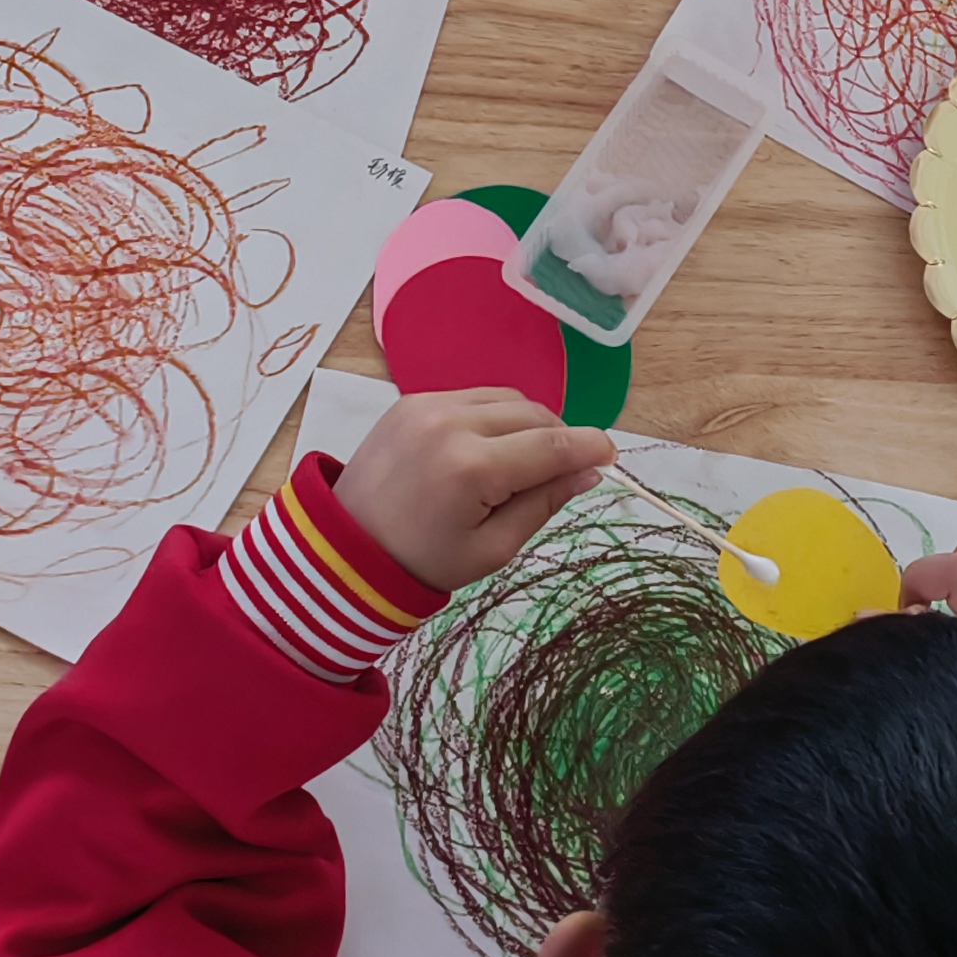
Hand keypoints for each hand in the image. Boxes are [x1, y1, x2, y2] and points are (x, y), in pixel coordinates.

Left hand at [334, 390, 612, 593]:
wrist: (345, 548)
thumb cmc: (422, 561)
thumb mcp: (491, 549)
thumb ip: (543, 505)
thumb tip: (589, 472)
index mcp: (471, 468)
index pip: (551, 445)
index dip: (589, 447)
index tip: (611, 454)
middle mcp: (451, 423)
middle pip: (534, 414)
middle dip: (559, 437)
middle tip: (564, 470)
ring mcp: (428, 405)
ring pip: (507, 398)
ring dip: (528, 423)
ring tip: (522, 460)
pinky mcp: (412, 399)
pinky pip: (474, 396)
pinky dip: (494, 416)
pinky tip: (488, 447)